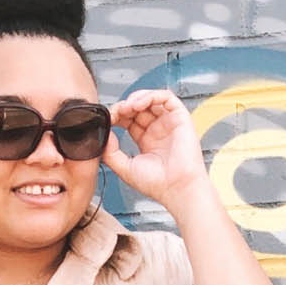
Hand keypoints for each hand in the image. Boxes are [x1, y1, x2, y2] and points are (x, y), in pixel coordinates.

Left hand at [101, 89, 211, 210]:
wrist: (177, 189)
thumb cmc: (157, 184)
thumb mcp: (125, 168)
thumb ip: (111, 152)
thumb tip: (104, 134)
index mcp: (146, 141)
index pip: (129, 120)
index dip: (117, 116)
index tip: (107, 120)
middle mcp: (158, 130)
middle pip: (138, 108)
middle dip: (124, 107)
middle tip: (115, 113)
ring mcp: (169, 123)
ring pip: (151, 99)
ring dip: (136, 99)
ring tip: (126, 108)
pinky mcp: (181, 118)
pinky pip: (166, 97)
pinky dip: (151, 95)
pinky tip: (139, 104)